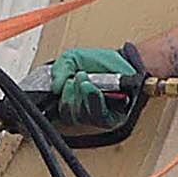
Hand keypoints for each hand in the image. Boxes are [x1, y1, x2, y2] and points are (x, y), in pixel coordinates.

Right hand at [33, 45, 147, 144]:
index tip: (61, 85)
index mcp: (71, 101)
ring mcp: (98, 116)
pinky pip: (99, 116)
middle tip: (77, 76)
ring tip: (86, 79)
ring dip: (82, 95)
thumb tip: (53, 88)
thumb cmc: (99, 63)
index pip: (58, 113)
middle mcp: (84, 112)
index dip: (58, 102)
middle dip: (71, 94)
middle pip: (70, 115)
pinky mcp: (113, 118)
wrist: (124, 60)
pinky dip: (93, 100)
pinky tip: (93, 88)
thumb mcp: (72, 59)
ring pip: (82, 116)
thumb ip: (60, 70)